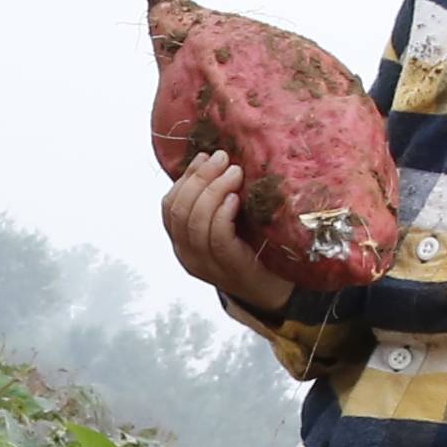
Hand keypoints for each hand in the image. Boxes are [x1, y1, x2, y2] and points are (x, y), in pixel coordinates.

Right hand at [159, 148, 292, 317]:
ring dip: (213, 190)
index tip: (206, 156)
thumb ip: (216, 202)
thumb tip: (216, 160)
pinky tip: (235, 198)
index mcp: (182, 241)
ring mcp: (206, 265)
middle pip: (180, 210)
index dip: (185, 178)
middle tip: (223, 158)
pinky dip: (222, 213)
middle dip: (200, 178)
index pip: (169, 207)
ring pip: (195, 222)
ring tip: (234, 172)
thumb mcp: (229, 223)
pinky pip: (216, 237)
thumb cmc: (253, 250)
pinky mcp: (228, 268)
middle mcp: (187, 255)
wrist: (276, 291)